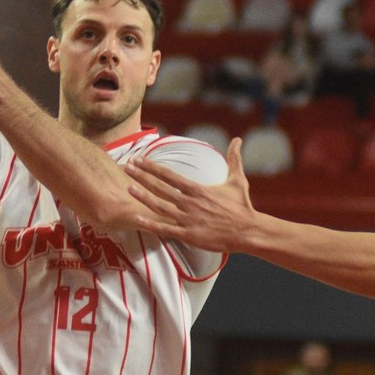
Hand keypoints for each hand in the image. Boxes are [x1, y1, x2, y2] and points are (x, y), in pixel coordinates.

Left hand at [125, 138, 254, 252]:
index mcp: (197, 189)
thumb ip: (234, 158)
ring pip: (159, 207)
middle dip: (141, 177)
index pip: (169, 175)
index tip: (138, 160)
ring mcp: (188, 219)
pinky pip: (166, 229)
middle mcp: (189, 203)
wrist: (248, 231)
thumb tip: (238, 139)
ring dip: (143, 197)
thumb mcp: (238, 179)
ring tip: (128, 188)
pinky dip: (151, 224)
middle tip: (126, 168)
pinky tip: (137, 218)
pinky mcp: (189, 235)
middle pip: (160, 188)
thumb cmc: (242, 206)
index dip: (151, 167)